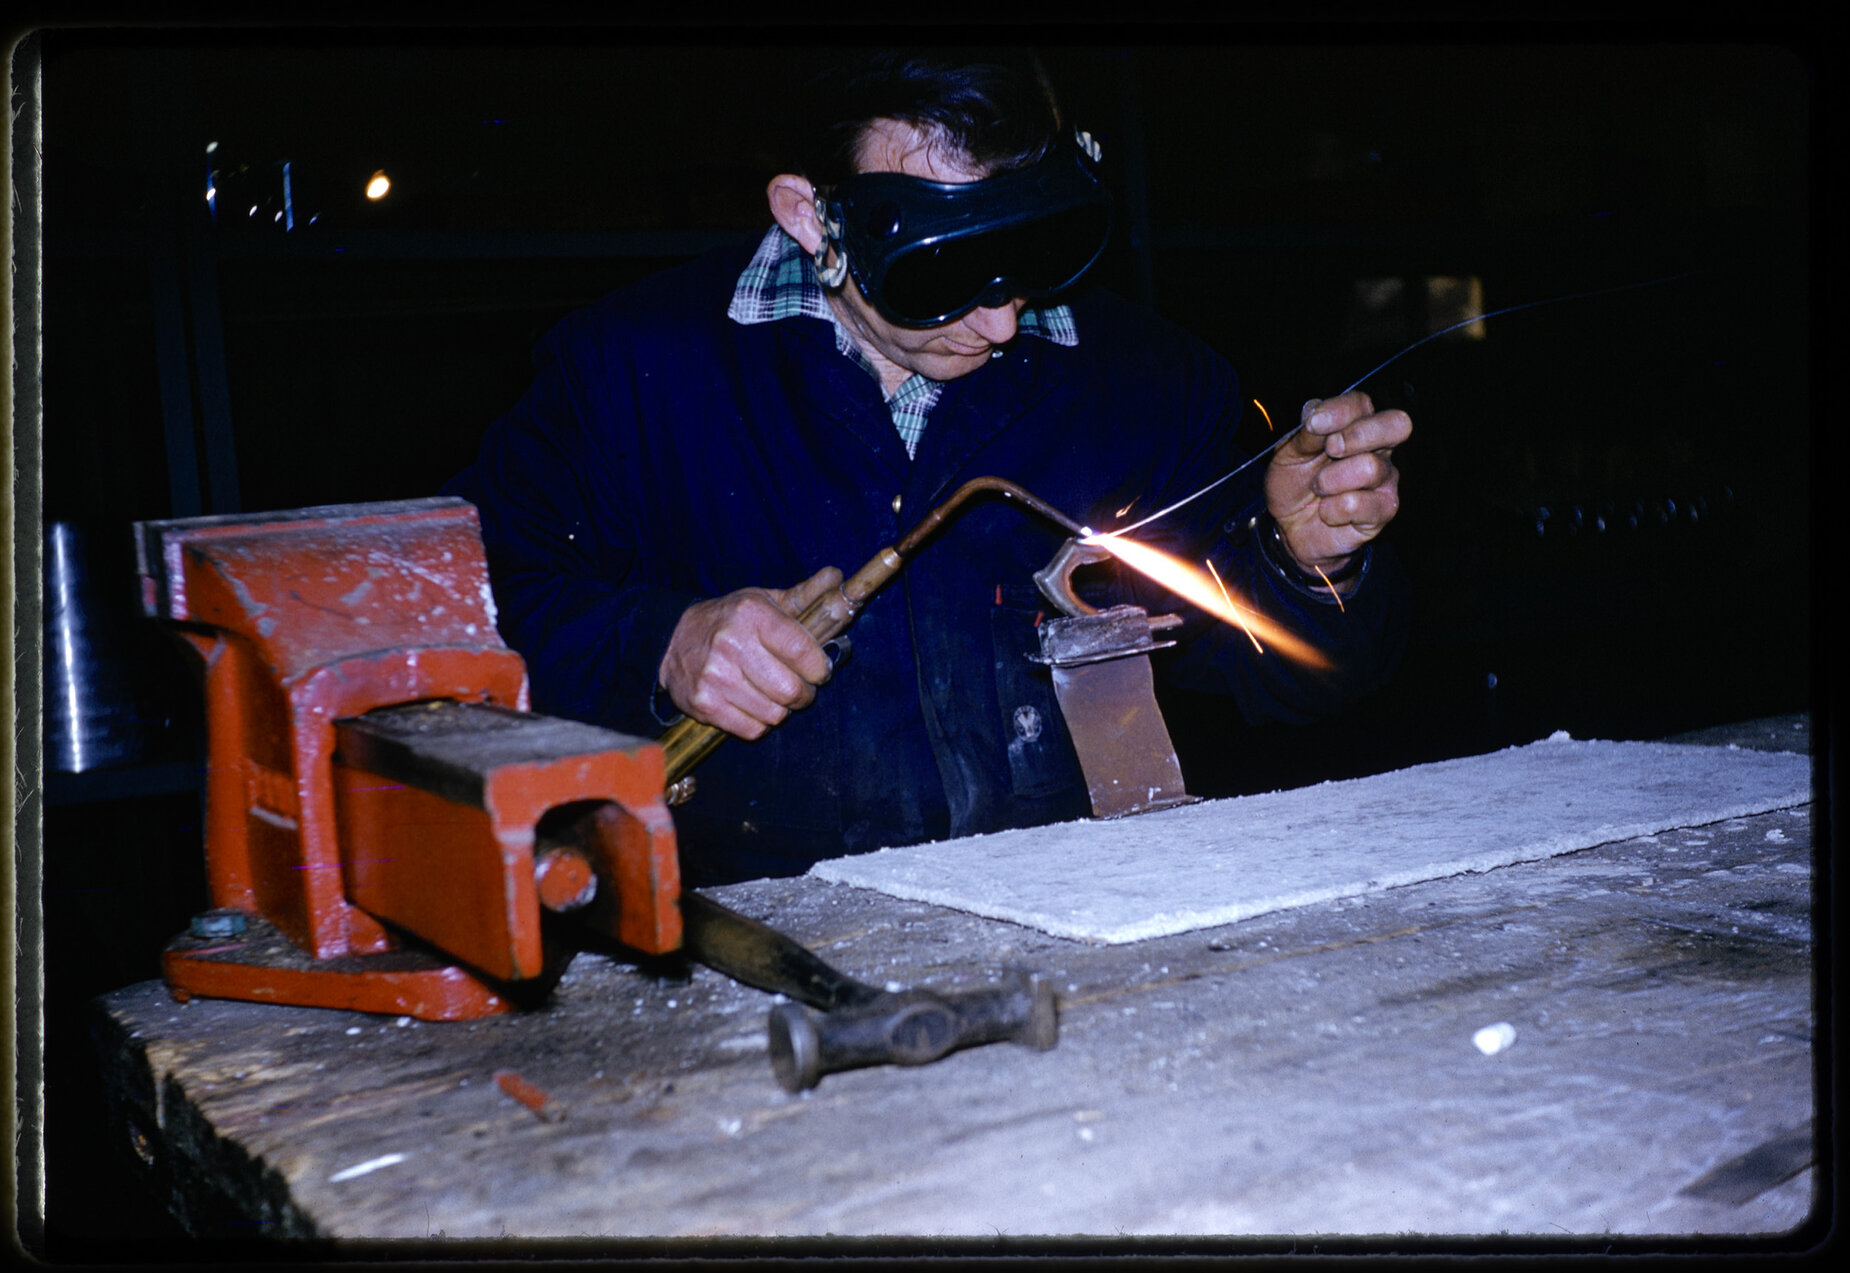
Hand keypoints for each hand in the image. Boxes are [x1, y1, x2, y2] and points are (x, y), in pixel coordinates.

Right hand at [658, 566, 844, 739]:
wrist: (672, 640)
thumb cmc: (729, 620)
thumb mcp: (763, 601)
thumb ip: (804, 595)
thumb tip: (836, 575)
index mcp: (751, 614)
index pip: (801, 650)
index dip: (819, 668)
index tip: (819, 670)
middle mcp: (730, 644)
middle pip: (790, 689)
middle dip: (804, 694)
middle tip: (799, 687)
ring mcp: (714, 676)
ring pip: (774, 714)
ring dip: (781, 709)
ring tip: (772, 693)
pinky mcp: (704, 704)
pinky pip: (752, 729)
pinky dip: (759, 722)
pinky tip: (753, 705)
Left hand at [1264, 390, 1409, 579]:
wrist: (1289, 526)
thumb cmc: (1294, 483)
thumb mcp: (1288, 454)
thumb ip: (1305, 435)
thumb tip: (1317, 417)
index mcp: (1354, 425)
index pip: (1361, 404)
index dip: (1340, 411)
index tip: (1314, 425)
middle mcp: (1377, 447)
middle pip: (1396, 425)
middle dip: (1357, 436)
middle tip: (1330, 451)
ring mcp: (1385, 478)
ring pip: (1371, 467)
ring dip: (1332, 480)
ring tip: (1319, 489)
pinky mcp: (1384, 509)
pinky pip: (1359, 504)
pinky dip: (1332, 509)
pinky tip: (1326, 511)